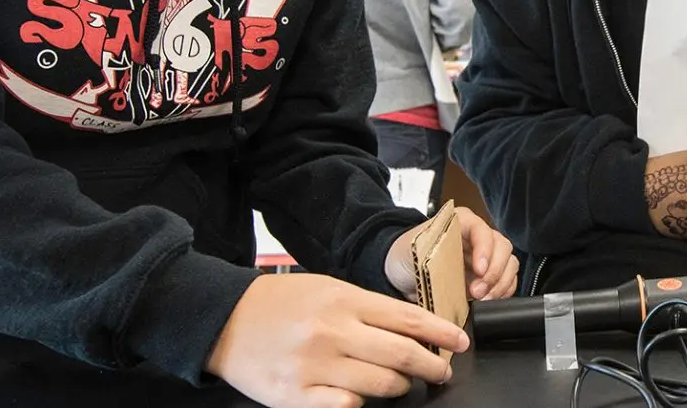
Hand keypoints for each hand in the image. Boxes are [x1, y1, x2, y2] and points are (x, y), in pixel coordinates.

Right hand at [207, 273, 466, 407]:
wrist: (226, 320)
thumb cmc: (281, 302)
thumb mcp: (327, 290)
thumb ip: (367, 309)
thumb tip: (412, 328)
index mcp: (344, 301)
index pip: (408, 319)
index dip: (440, 332)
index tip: (459, 342)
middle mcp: (333, 333)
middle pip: (401, 356)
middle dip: (431, 366)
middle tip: (440, 371)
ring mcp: (315, 367)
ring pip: (380, 387)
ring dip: (400, 388)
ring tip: (402, 385)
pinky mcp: (297, 396)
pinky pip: (345, 407)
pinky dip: (359, 404)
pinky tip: (359, 397)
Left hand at [385, 206, 518, 301]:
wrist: (399, 271)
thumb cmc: (405, 254)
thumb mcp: (414, 249)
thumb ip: (432, 254)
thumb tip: (444, 272)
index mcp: (462, 221)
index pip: (482, 231)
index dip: (484, 250)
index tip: (478, 270)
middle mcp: (478, 236)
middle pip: (502, 247)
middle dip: (494, 272)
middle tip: (478, 291)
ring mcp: (485, 256)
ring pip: (509, 264)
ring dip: (500, 284)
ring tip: (483, 299)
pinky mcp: (486, 276)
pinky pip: (507, 281)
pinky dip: (503, 292)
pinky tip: (490, 300)